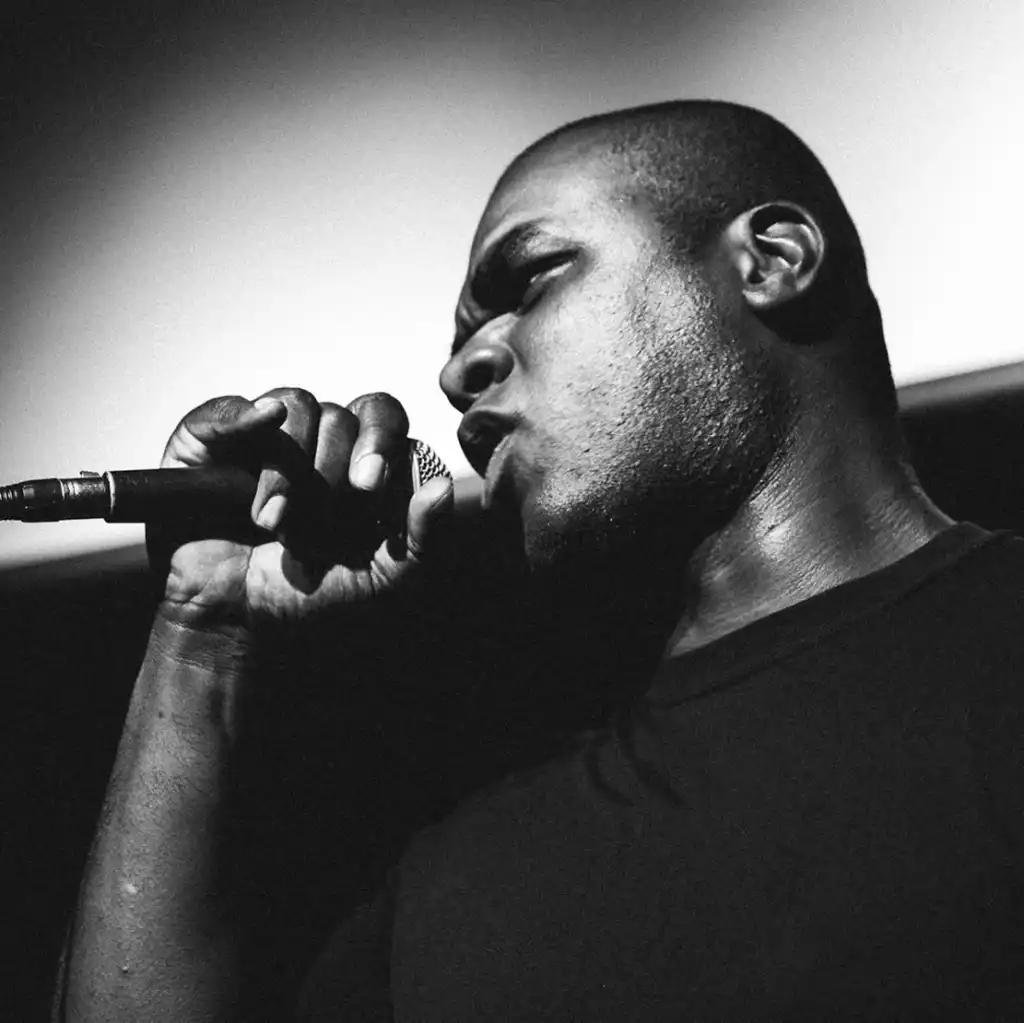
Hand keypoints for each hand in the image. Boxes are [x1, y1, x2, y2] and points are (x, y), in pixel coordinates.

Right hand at [148, 387, 453, 630]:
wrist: (237, 625)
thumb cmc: (315, 602)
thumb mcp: (384, 582)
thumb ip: (424, 541)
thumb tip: (442, 486)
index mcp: (367, 467)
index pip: (387, 424)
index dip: (383, 446)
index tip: (370, 488)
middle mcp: (322, 444)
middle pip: (348, 414)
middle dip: (345, 458)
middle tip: (340, 500)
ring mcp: (269, 436)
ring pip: (298, 409)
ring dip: (292, 472)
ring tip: (275, 526)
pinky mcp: (214, 439)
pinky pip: (232, 408)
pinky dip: (246, 417)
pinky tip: (261, 428)